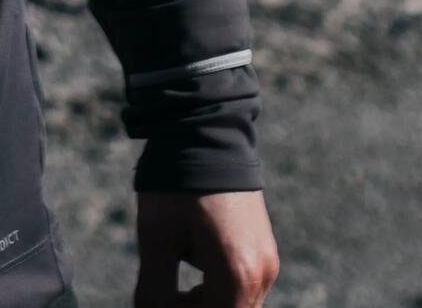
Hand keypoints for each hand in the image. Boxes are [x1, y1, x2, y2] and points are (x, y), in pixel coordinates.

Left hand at [134, 190, 278, 306]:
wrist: (206, 130)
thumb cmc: (178, 186)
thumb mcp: (156, 239)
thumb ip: (154, 293)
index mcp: (237, 276)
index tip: (156, 299)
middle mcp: (262, 274)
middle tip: (162, 294)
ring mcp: (267, 261)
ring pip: (236, 304)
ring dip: (206, 302)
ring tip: (172, 280)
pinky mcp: (265, 247)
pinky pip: (243, 285)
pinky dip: (218, 287)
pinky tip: (191, 263)